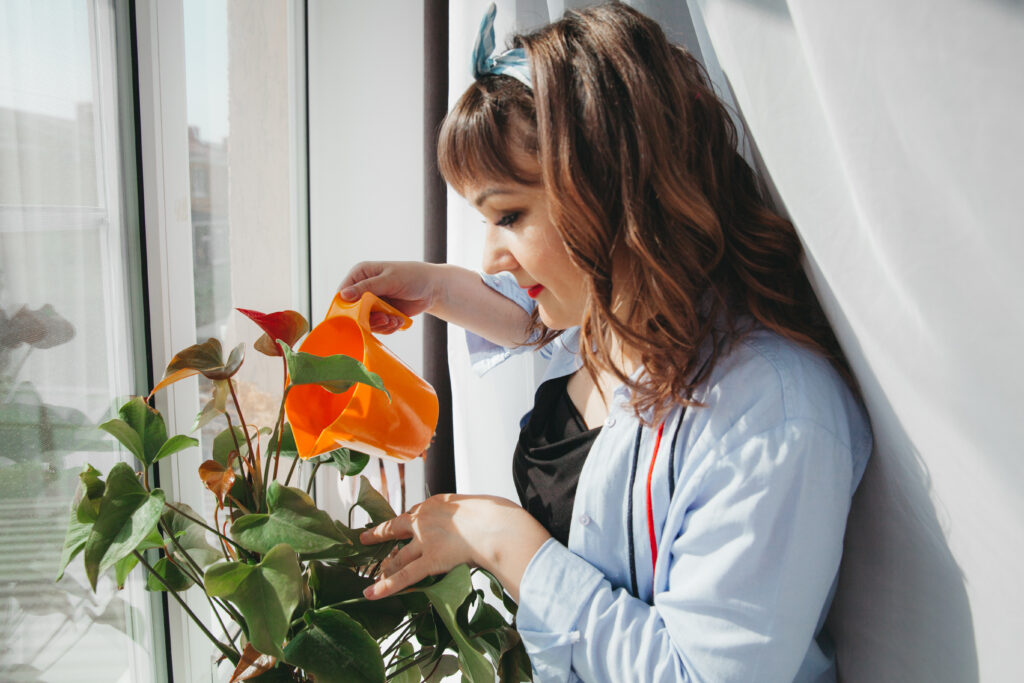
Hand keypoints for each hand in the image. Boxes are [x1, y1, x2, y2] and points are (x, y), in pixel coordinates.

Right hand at [338, 261, 443, 333]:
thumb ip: (367, 288)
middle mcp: (362, 290)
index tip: (356, 317)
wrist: (432, 288)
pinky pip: (378, 327)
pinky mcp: (381, 315)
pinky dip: (388, 327)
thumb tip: (344, 296)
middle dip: (368, 319)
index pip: (342, 294)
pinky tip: (398, 320)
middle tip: (384, 318)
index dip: (346, 308)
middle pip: (352, 312)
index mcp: (359, 275)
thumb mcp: (389, 279)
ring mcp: (371, 304)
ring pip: (365, 322)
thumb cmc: (411, 276)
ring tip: (394, 319)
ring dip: (380, 325)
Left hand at [360, 494, 550, 602]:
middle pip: (396, 528)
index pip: (415, 512)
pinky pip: (404, 577)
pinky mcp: (429, 560)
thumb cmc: (494, 515)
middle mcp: (424, 519)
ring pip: (398, 557)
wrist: (496, 524)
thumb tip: (474, 522)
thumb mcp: (476, 505)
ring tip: (372, 575)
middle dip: (379, 534)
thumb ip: (466, 515)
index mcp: (436, 503)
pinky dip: (385, 586)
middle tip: (365, 538)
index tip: (400, 524)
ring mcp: (424, 541)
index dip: (406, 521)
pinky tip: (370, 593)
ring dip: (384, 567)